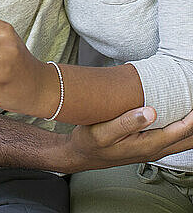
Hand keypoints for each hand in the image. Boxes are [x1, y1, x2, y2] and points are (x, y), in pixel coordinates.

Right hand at [65, 106, 192, 172]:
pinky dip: (181, 129)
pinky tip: (178, 116)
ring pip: (181, 141)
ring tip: (191, 109)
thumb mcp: (103, 132)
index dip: (192, 118)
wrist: (82, 154)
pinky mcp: (147, 145)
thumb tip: (151, 111)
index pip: (179, 132)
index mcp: (146, 145)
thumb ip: (126, 122)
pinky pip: (172, 138)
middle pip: (186, 139)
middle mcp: (153, 149)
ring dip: (190, 127)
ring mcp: (151, 148)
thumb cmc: (90, 142)